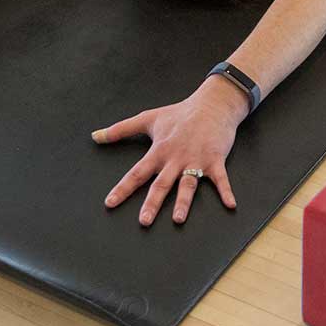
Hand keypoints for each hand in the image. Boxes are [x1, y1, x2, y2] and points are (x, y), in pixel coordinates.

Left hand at [93, 75, 247, 225]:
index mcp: (159, 151)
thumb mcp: (148, 118)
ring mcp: (196, 160)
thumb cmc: (179, 113)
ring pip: (187, 184)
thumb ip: (120, 129)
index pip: (137, 173)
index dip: (123, 188)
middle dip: (152, 203)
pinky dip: (226, 191)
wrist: (211, 104)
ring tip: (178, 219)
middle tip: (144, 221)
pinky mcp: (215, 159)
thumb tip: (95, 136)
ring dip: (183, 202)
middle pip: (161, 183)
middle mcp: (175, 158)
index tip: (110, 203)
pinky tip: (230, 205)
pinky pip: (220, 178)